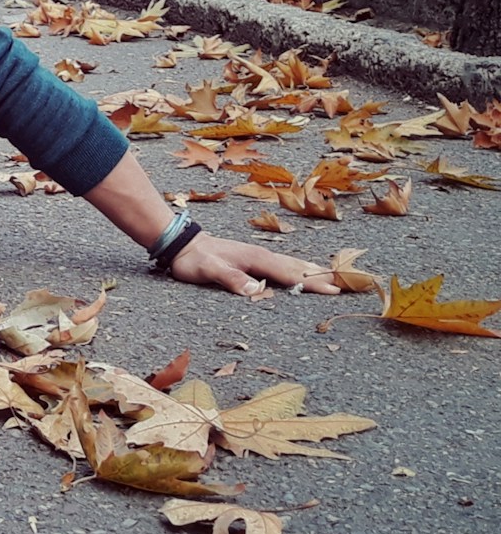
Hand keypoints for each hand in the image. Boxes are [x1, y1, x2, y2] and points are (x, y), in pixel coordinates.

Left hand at [167, 233, 339, 297]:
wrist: (182, 243)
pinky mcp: (255, 258)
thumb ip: (231, 279)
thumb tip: (255, 291)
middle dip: (325, 276)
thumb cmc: (194, 259)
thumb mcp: (208, 270)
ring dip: (316, 271)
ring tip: (337, 278)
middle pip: (300, 267)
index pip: (291, 274)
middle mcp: (263, 255)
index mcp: (258, 258)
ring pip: (295, 264)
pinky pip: (285, 265)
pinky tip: (307, 272)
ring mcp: (260, 255)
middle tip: (351, 284)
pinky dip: (302, 269)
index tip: (336, 290)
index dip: (314, 283)